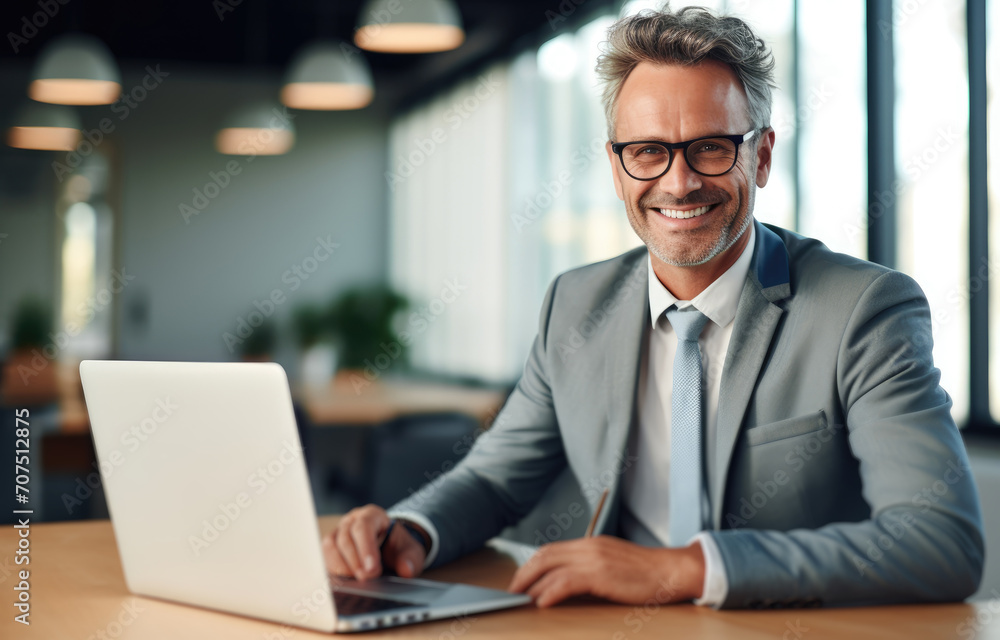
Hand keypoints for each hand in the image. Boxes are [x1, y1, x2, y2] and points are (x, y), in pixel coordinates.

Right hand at [322, 504, 427, 580]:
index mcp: (372, 516)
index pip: (363, 526)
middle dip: (355, 561)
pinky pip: (325, 557)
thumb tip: (406, 570)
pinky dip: (333, 570)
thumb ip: (410, 559)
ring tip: (355, 581)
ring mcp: (339, 533)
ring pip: (330, 546)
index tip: (372, 569)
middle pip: (345, 537)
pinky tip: (345, 582)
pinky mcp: (331, 549)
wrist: (390, 548)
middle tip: (366, 579)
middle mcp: (352, 521)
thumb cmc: (398, 547)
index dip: (366, 548)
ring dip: (341, 566)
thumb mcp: (411, 551)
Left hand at [507, 536, 704, 607]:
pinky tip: (543, 603)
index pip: (551, 550)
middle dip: (524, 574)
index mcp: (590, 544)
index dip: (531, 565)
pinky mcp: (601, 574)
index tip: (521, 581)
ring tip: (522, 599)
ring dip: (532, 584)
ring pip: (551, 567)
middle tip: (512, 591)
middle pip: (544, 556)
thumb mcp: (613, 566)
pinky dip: (550, 592)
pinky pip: (567, 581)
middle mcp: (589, 547)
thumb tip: (567, 587)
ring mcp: (594, 558)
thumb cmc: (647, 574)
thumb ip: (591, 570)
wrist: (672, 571)